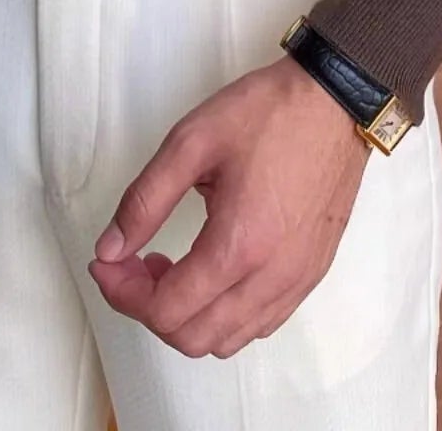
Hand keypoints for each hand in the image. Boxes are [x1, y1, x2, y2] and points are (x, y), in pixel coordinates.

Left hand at [89, 56, 368, 359]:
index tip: (106, 261)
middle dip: (149, 307)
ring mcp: (297, 282)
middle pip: (193, 338)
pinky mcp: (311, 275)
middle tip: (135, 261)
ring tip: (171, 264)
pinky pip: (259, 324)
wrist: (335, 102)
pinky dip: (223, 314)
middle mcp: (271, 278)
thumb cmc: (266, 114)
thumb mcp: (191, 142)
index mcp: (238, 245)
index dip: (122, 292)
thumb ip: (144, 201)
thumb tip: (109, 249)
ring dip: (187, 315)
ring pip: (227, 340)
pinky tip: (210, 269)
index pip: (166, 310)